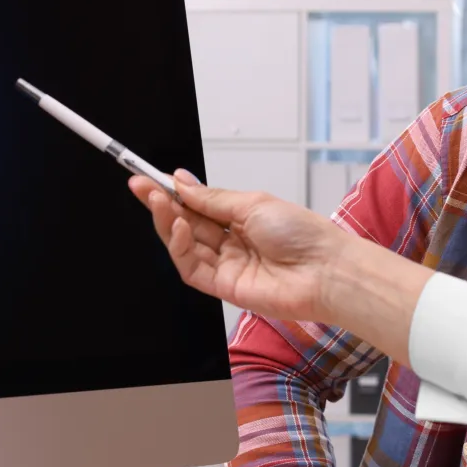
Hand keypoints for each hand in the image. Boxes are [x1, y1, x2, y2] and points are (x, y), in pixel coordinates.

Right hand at [127, 171, 352, 323]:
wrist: (325, 271)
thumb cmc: (302, 234)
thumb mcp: (253, 203)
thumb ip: (213, 198)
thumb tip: (182, 181)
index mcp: (242, 218)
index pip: (198, 205)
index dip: (173, 193)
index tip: (150, 178)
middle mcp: (232, 242)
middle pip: (187, 224)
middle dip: (162, 204)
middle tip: (141, 186)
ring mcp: (227, 266)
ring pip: (184, 245)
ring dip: (167, 223)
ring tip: (159, 202)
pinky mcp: (223, 288)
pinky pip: (191, 267)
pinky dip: (179, 247)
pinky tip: (177, 227)